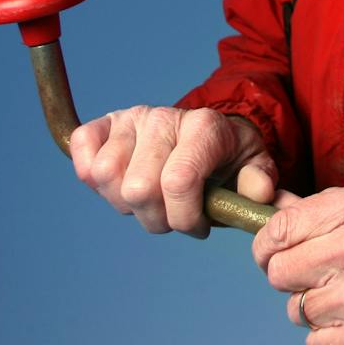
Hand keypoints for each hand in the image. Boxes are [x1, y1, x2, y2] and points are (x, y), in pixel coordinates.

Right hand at [68, 104, 277, 236]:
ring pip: (105, 176)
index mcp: (205, 127)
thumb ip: (260, 181)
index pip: (177, 181)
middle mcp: (165, 118)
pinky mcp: (106, 123)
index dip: (183, 218)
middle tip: (173, 215)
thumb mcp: (255, 167)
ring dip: (126, 204)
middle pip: (138, 188)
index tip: (198, 226)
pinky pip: (82, 148)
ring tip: (150, 201)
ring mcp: (132, 119)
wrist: (207, 131)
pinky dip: (92, 176)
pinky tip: (121, 184)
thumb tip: (259, 192)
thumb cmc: (229, 157)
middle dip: (157, 218)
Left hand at [255, 185, 343, 344]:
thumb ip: (320, 210)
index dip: (273, 248)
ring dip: (320, 313)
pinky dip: (332, 342)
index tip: (286, 255)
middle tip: (333, 280)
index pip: (275, 231)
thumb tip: (267, 204)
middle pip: (278, 273)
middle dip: (299, 280)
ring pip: (296, 311)